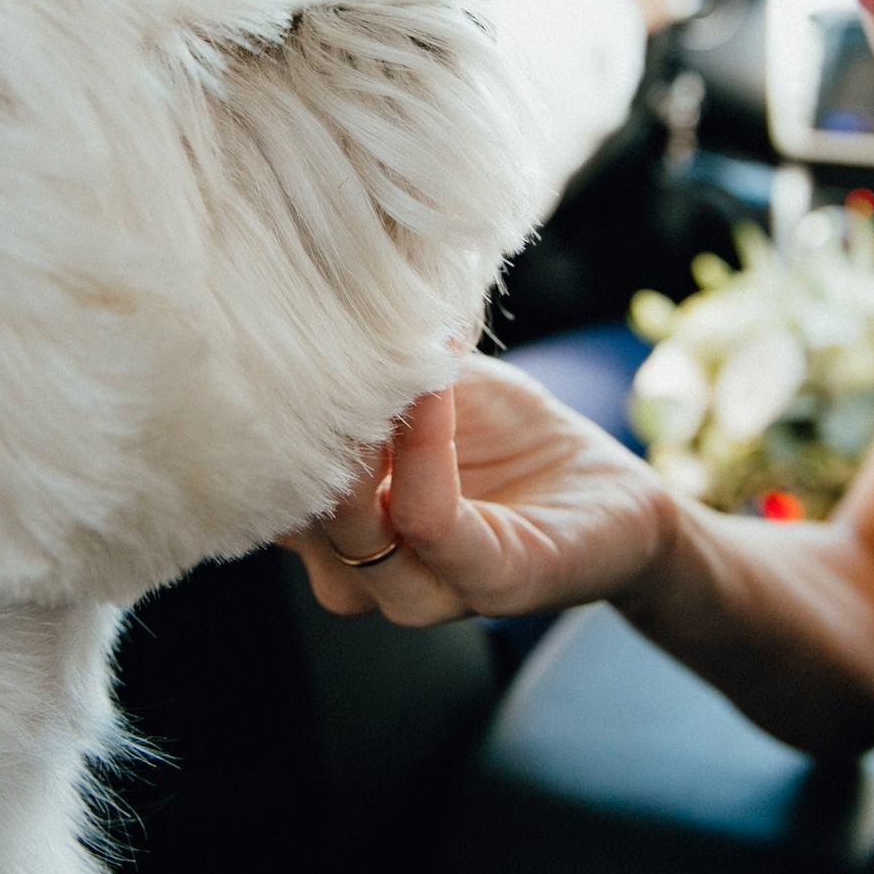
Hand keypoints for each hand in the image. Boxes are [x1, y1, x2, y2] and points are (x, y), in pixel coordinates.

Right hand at [281, 357, 677, 625]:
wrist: (616, 498)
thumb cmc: (516, 440)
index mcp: (333, 530)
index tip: (259, 331)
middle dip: (292, 427)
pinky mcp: (489, 585)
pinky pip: (428, 518)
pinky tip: (431, 383)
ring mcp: (421, 591)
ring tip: (372, 353)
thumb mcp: (426, 386)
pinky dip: (421, 447)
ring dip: (354, 435)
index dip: (258, 414)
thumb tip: (312, 283)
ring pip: (346, 527)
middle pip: (288, 510)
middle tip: (299, 336)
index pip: (263, 482)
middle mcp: (359, 574)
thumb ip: (369, 363)